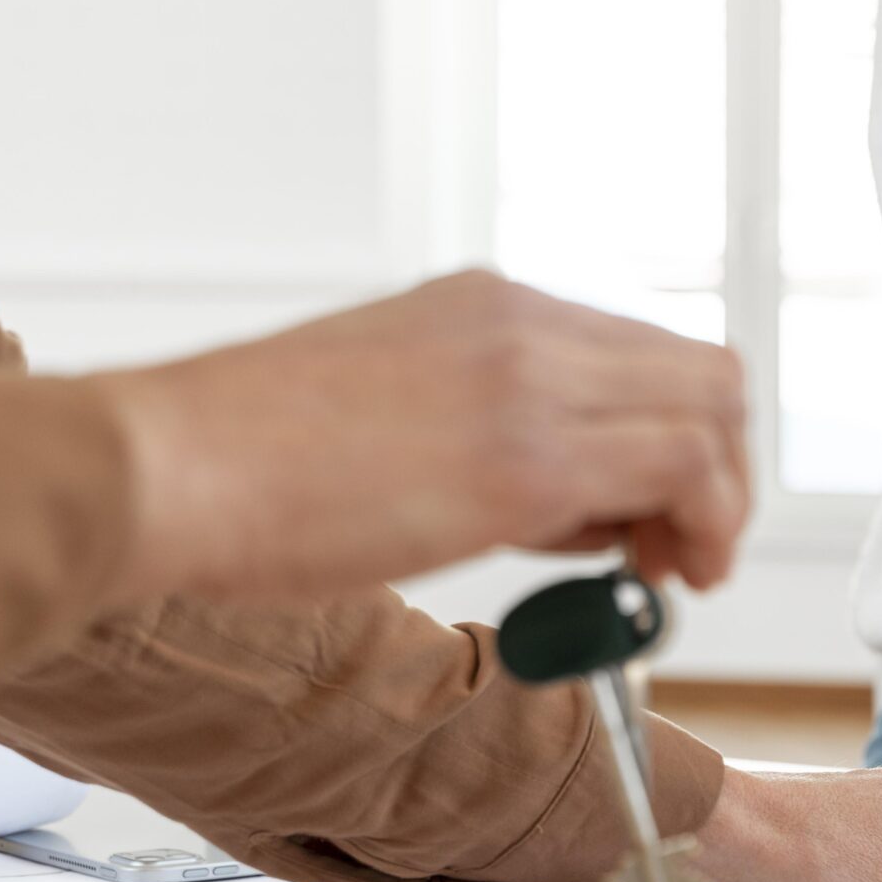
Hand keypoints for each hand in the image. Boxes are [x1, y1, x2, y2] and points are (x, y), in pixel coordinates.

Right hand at [95, 272, 752, 602]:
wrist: (160, 468)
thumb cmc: (242, 463)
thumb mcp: (392, 408)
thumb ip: (488, 432)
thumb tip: (576, 506)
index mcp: (487, 305)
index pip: (646, 353)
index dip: (679, 436)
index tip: (658, 512)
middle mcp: (524, 323)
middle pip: (703, 373)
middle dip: (721, 469)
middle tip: (686, 550)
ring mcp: (532, 381)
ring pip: (710, 410)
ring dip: (720, 502)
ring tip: (674, 572)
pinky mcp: (529, 457)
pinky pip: (680, 467)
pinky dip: (704, 523)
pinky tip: (658, 576)